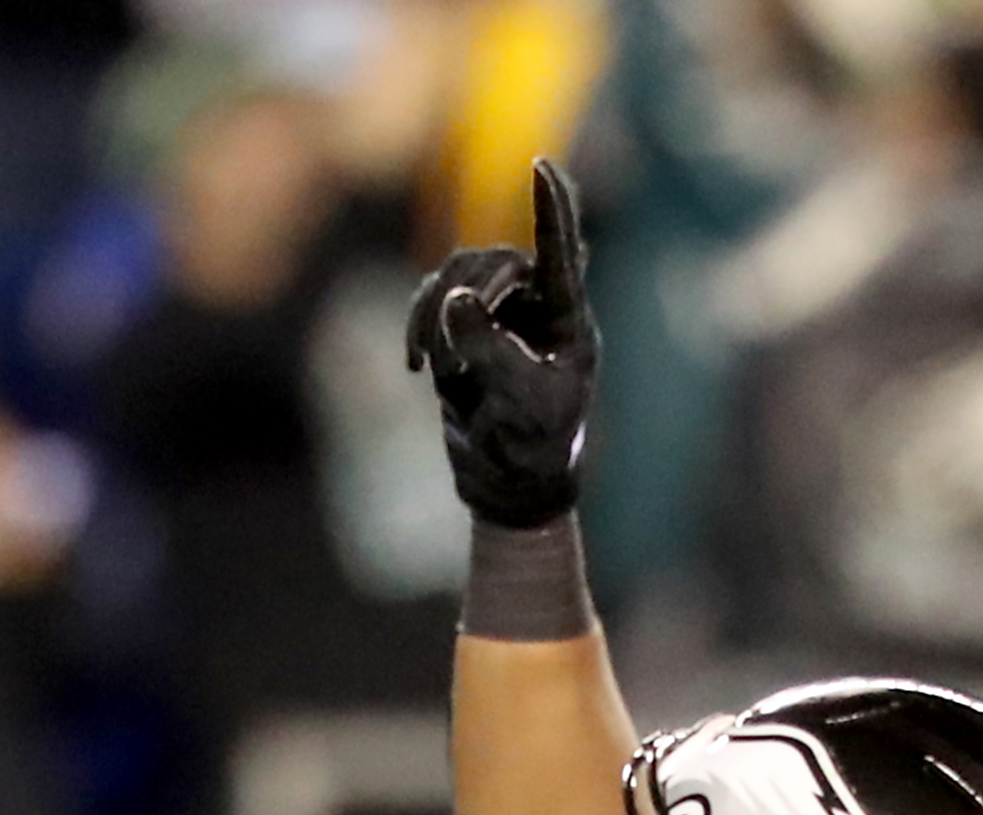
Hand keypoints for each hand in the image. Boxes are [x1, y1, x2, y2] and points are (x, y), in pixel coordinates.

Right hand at [405, 157, 598, 528]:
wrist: (507, 480)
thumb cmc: (531, 442)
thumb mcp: (519, 400)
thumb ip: (490, 348)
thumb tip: (455, 297)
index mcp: (568, 317)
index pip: (561, 250)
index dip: (551, 207)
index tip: (540, 166)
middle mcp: (537, 303)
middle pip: (496, 261)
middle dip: (467, 297)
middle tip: (451, 349)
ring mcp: (498, 309)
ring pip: (458, 274)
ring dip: (436, 315)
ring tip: (434, 368)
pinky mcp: (462, 323)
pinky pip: (431, 298)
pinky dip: (417, 327)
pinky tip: (414, 367)